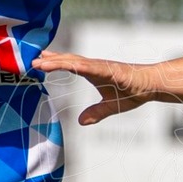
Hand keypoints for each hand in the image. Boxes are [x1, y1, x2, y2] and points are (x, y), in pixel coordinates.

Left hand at [36, 50, 157, 124]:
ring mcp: (100, 66)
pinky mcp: (107, 69)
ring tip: (38, 62)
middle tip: (30, 60)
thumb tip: (81, 121)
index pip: (70, 65)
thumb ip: (96, 112)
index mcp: (94, 72)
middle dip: (49, 60)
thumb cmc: (133, 91)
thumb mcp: (110, 106)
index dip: (54, 63)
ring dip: (55, 61)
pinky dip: (72, 64)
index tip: (38, 63)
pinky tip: (61, 64)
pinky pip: (86, 66)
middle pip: (67, 60)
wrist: (151, 84)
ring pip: (73, 61)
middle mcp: (94, 66)